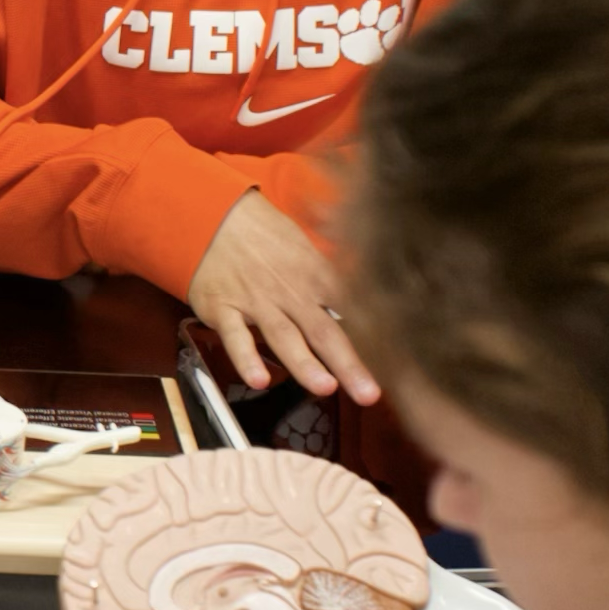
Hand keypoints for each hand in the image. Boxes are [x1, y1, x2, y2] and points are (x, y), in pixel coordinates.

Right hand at [184, 190, 377, 404]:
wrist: (213, 215)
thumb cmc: (265, 235)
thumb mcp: (304, 248)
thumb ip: (330, 279)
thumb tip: (364, 304)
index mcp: (314, 275)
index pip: (351, 309)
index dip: (373, 337)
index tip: (396, 366)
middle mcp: (289, 291)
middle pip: (323, 330)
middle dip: (348, 364)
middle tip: (369, 394)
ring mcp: (256, 301)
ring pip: (284, 336)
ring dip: (304, 364)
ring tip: (325, 388)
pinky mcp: (223, 309)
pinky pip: (235, 337)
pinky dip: (246, 359)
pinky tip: (258, 379)